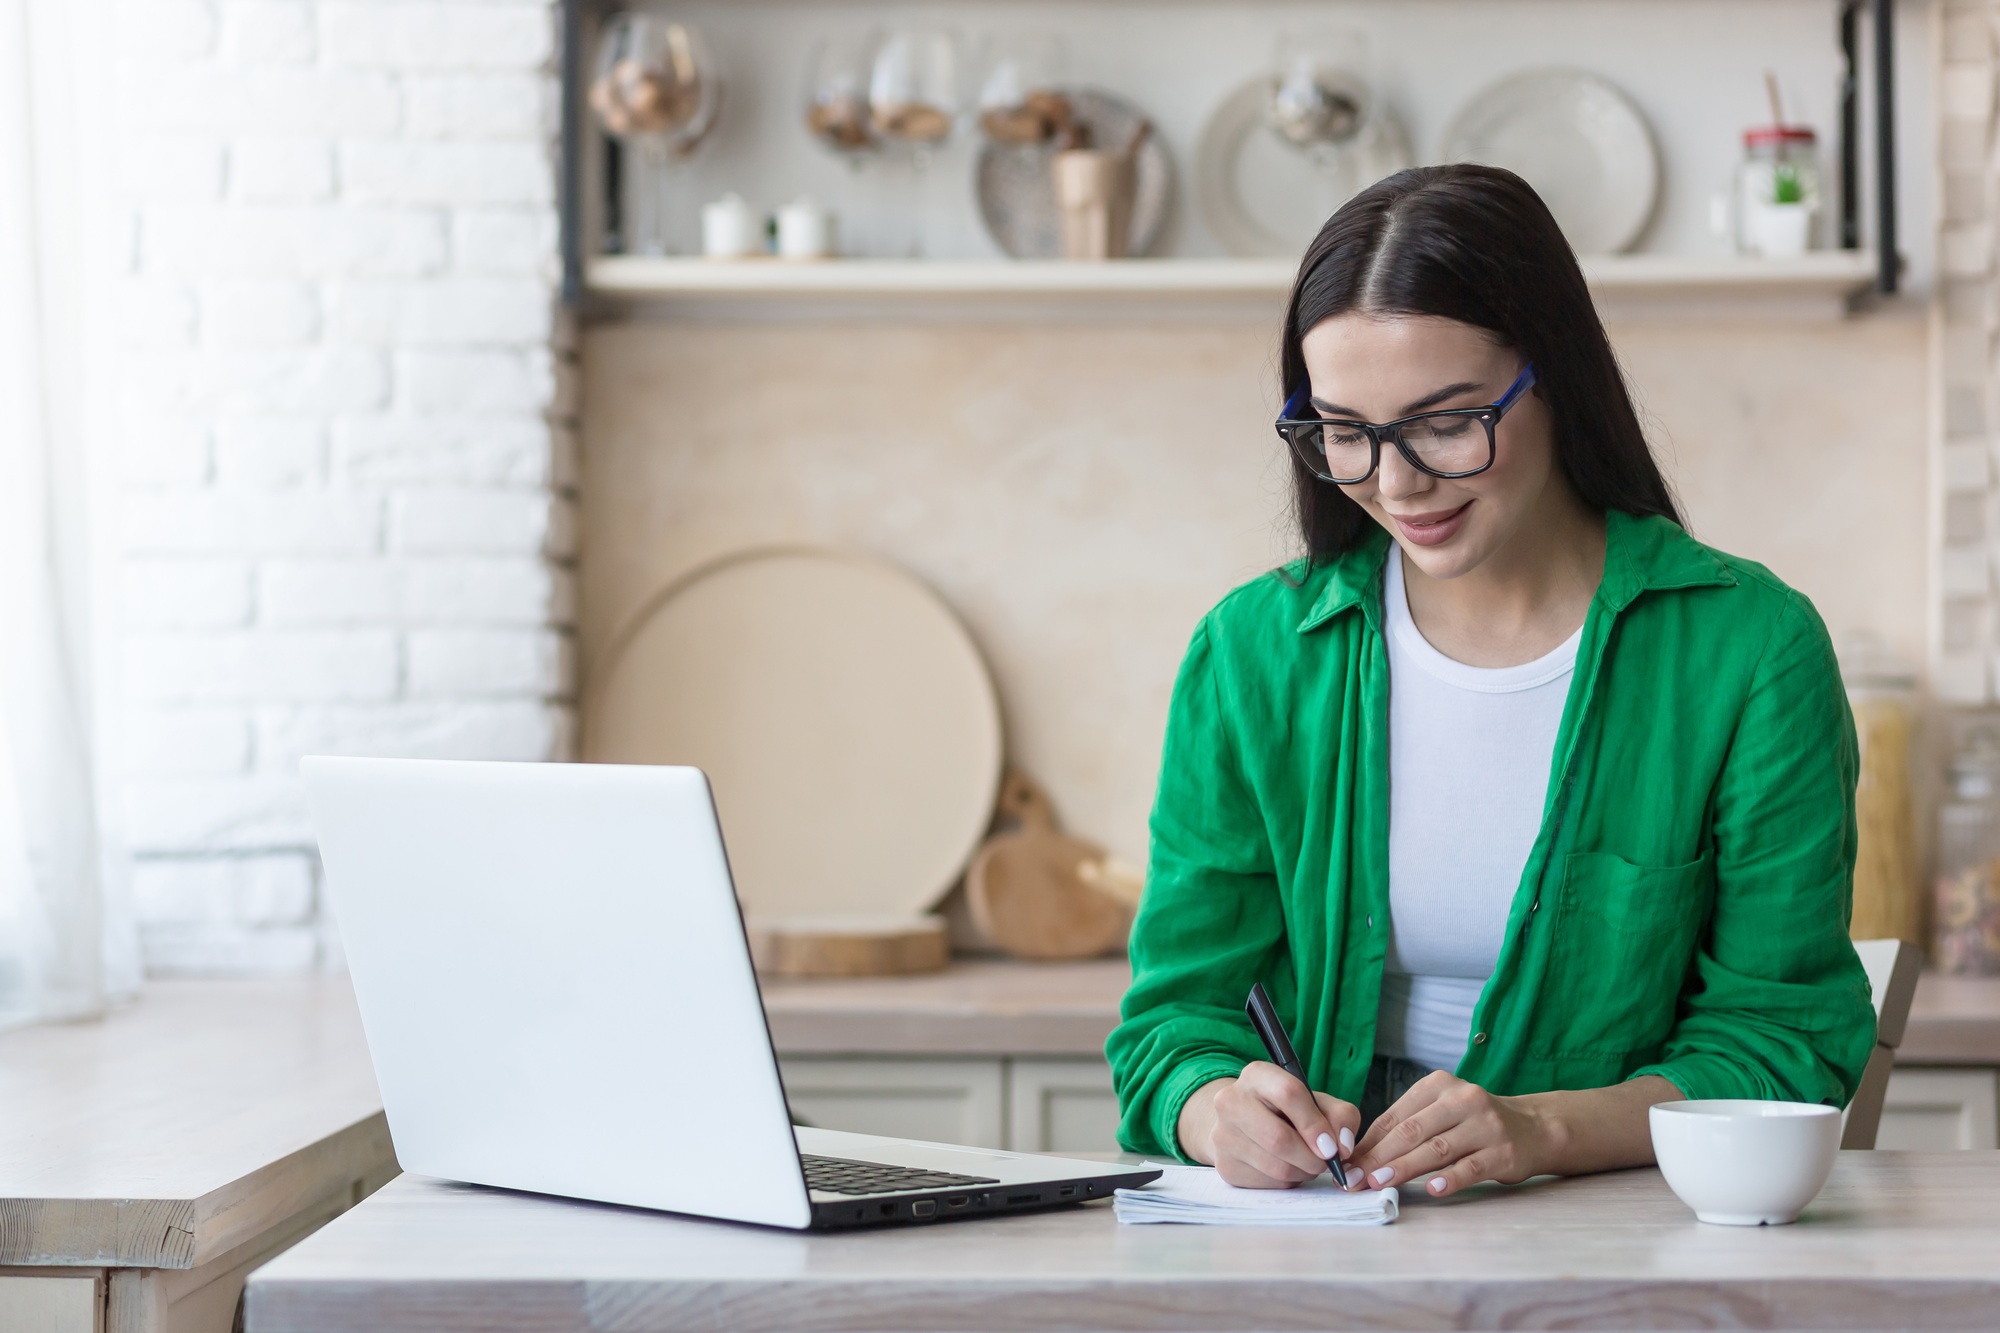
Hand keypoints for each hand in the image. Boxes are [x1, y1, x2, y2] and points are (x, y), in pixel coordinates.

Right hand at [1177, 1063, 1360, 1188]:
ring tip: (1306, 1163)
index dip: (1315, 1124)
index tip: (1331, 1147)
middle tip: (1325, 1162)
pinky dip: (1286, 1181)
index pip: (1288, 1094)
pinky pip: (1267, 1183)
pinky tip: (1286, 1168)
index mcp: (1257, 1075)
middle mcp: (1231, 1100)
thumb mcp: (1317, 1102)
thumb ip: (1340, 1116)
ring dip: (1302, 1172)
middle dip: (1312, 1158)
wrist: (1244, 1124)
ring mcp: (1223, 1134)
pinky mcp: (1225, 1165)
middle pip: (1279, 1138)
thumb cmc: (1288, 1111)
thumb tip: (1342, 1147)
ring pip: (1276, 1166)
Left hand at [1345, 1070, 1555, 1197]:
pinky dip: (1450, 1178)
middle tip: (1356, 1179)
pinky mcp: (1503, 1152)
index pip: (1395, 1116)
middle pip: (1412, 1131)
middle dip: (1379, 1157)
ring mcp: (1485, 1125)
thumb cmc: (1474, 1123)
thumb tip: (1362, 1156)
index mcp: (1438, 1085)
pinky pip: (1471, 1167)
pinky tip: (1432, 1189)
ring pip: (1437, 1148)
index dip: (1368, 1142)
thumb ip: (1407, 1128)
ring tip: (1380, 1183)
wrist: (1533, 1128)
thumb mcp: (1441, 1112)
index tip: (1346, 1164)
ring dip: (1405, 1168)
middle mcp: (1462, 1099)